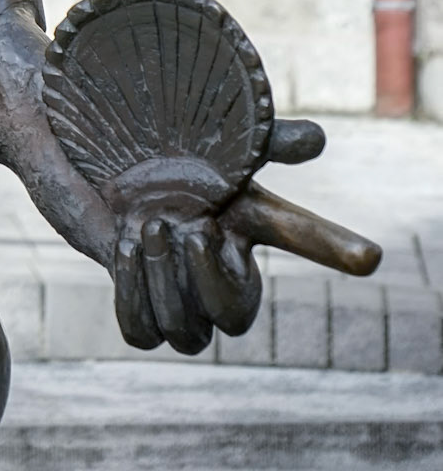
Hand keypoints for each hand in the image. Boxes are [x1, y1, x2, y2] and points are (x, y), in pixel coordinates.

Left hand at [110, 119, 378, 353]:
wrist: (102, 158)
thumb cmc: (165, 148)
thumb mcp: (210, 138)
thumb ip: (258, 139)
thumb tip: (316, 139)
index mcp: (250, 225)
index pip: (302, 240)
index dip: (337, 249)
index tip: (370, 255)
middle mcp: (220, 272)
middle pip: (235, 317)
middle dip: (211, 281)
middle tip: (194, 228)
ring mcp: (179, 296)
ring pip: (186, 334)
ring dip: (166, 283)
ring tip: (151, 227)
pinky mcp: (138, 307)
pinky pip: (142, 333)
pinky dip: (134, 295)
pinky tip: (127, 246)